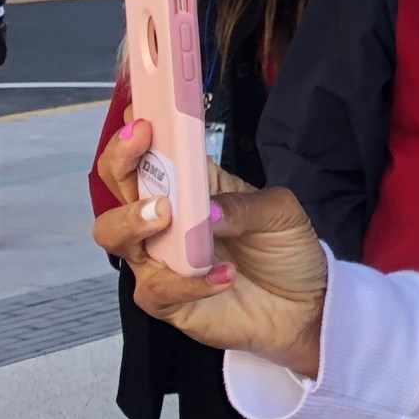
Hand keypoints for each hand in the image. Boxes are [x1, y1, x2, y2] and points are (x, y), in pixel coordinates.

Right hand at [91, 119, 326, 375]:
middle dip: (121, 160)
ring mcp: (159, 258)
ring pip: (114, 234)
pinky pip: (156, 288)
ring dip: (135, 219)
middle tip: (142, 148)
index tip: (140, 112)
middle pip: (116, 184)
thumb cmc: (286, 251)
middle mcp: (166, 218)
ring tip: (169, 216)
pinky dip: (186, 281)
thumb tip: (205, 210)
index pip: (151, 151)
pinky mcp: (165, 299)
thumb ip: (244, 204)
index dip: (136, 130)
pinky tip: (223, 276)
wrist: (304, 305)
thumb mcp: (280, 213)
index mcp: (191, 185)